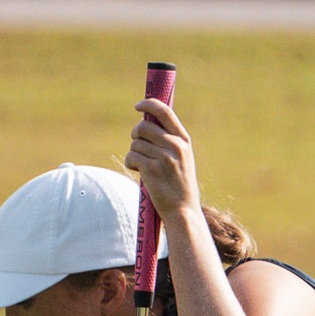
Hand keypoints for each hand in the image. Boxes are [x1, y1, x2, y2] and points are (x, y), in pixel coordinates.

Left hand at [125, 98, 199, 215]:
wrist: (183, 211)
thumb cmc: (180, 185)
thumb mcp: (182, 158)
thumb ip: (170, 140)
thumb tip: (147, 123)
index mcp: (184, 140)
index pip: (165, 112)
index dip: (149, 104)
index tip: (138, 106)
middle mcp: (175, 146)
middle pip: (143, 126)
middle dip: (136, 135)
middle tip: (138, 145)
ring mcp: (164, 157)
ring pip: (135, 143)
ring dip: (134, 153)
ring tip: (142, 166)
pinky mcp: (151, 170)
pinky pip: (131, 156)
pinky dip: (130, 163)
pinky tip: (139, 172)